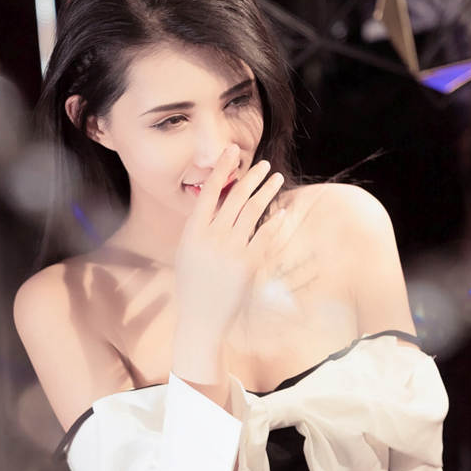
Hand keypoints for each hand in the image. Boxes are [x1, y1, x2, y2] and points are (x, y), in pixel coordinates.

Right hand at [174, 144, 285, 345]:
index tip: (231, 151)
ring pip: (253, 212)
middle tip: (263, 165)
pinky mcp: (248, 264)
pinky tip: (282, 212)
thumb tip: (213, 204)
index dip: (222, 169)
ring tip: (276, 179)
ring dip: (266, 192)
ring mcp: (231, 250)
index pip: (209, 192)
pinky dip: (275, 222)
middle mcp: (212, 237)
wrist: (200, 318)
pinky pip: (265, 236)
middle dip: (252, 177)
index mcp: (193, 232)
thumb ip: (200, 228)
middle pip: (236, 198)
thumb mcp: (188, 253)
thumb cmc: (193, 286)